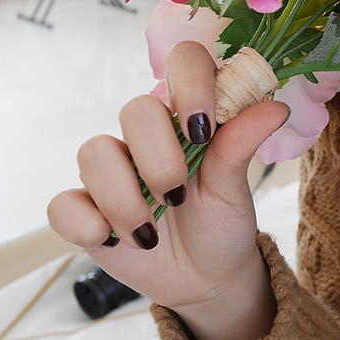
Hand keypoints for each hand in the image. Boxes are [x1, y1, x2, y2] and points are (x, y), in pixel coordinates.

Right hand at [48, 41, 288, 339]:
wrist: (205, 277)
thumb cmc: (223, 219)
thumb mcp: (236, 186)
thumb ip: (242, 145)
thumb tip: (276, 108)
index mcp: (188, 115)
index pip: (183, 62)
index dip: (190, 84)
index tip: (201, 131)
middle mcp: (145, 135)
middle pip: (135, 109)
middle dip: (158, 159)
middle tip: (179, 196)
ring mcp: (110, 170)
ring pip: (94, 152)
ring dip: (123, 198)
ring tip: (150, 232)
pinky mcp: (83, 209)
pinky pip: (63, 203)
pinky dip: (86, 223)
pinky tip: (113, 241)